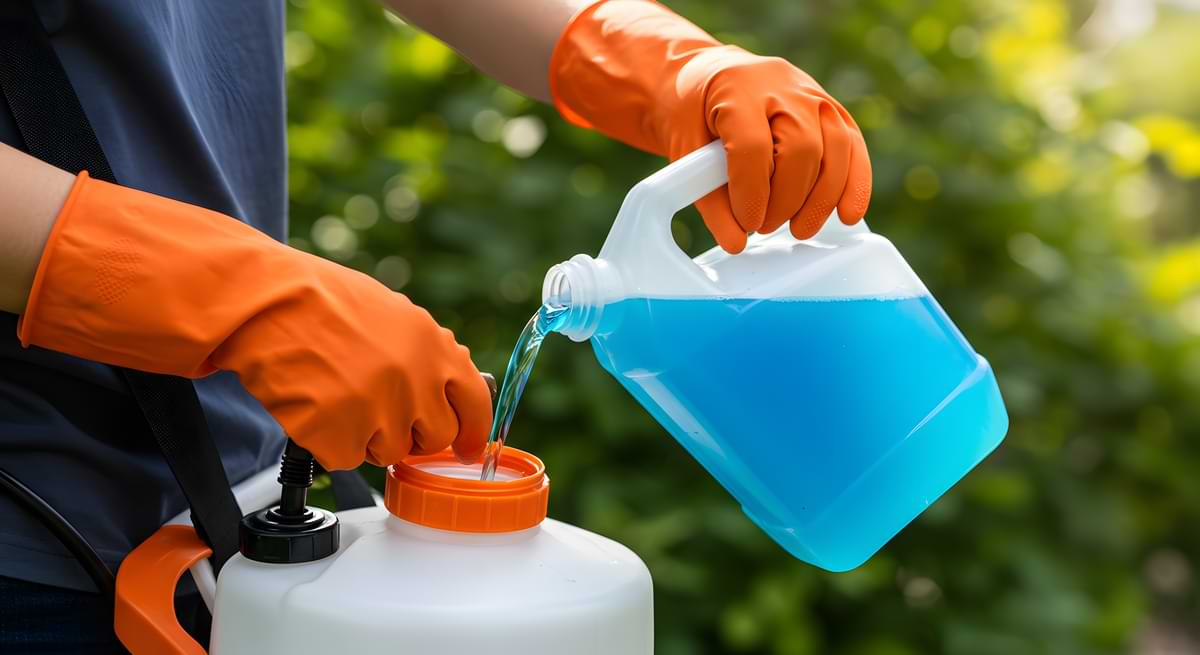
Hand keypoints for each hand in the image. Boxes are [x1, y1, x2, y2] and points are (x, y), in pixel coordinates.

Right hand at [19, 173, 491, 469]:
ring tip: (337, 397)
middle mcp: (414, 381)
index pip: (475, 404)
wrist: (264, 304)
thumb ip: (426, 354)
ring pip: (390, 454)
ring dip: (367, 437)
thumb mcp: (392, 314)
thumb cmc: (318, 303)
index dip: (472, 432)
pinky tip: (315, 406)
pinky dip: (329, 443)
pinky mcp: (340, 436)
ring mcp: (379, 411)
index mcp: (433, 346)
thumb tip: (447, 390)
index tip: (468, 448)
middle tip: (379, 412)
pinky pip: (347, 460)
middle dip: (412, 433)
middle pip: (434, 438)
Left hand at [550, 0, 871, 252]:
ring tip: (799, 229)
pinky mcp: (831, 109)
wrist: (705, 75)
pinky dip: (855, 183)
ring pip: (836, 147)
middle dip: (786, 199)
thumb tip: (736, 243)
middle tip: (764, 227)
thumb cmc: (691, 113)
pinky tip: (848, 215)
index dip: (752, 193)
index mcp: (737, 89)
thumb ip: (709, 199)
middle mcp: (781, 85)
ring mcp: (812, 94)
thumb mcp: (684, 150)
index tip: (746, 225)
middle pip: (802, 148)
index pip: (754, 146)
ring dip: (821, 199)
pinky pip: (853, 146)